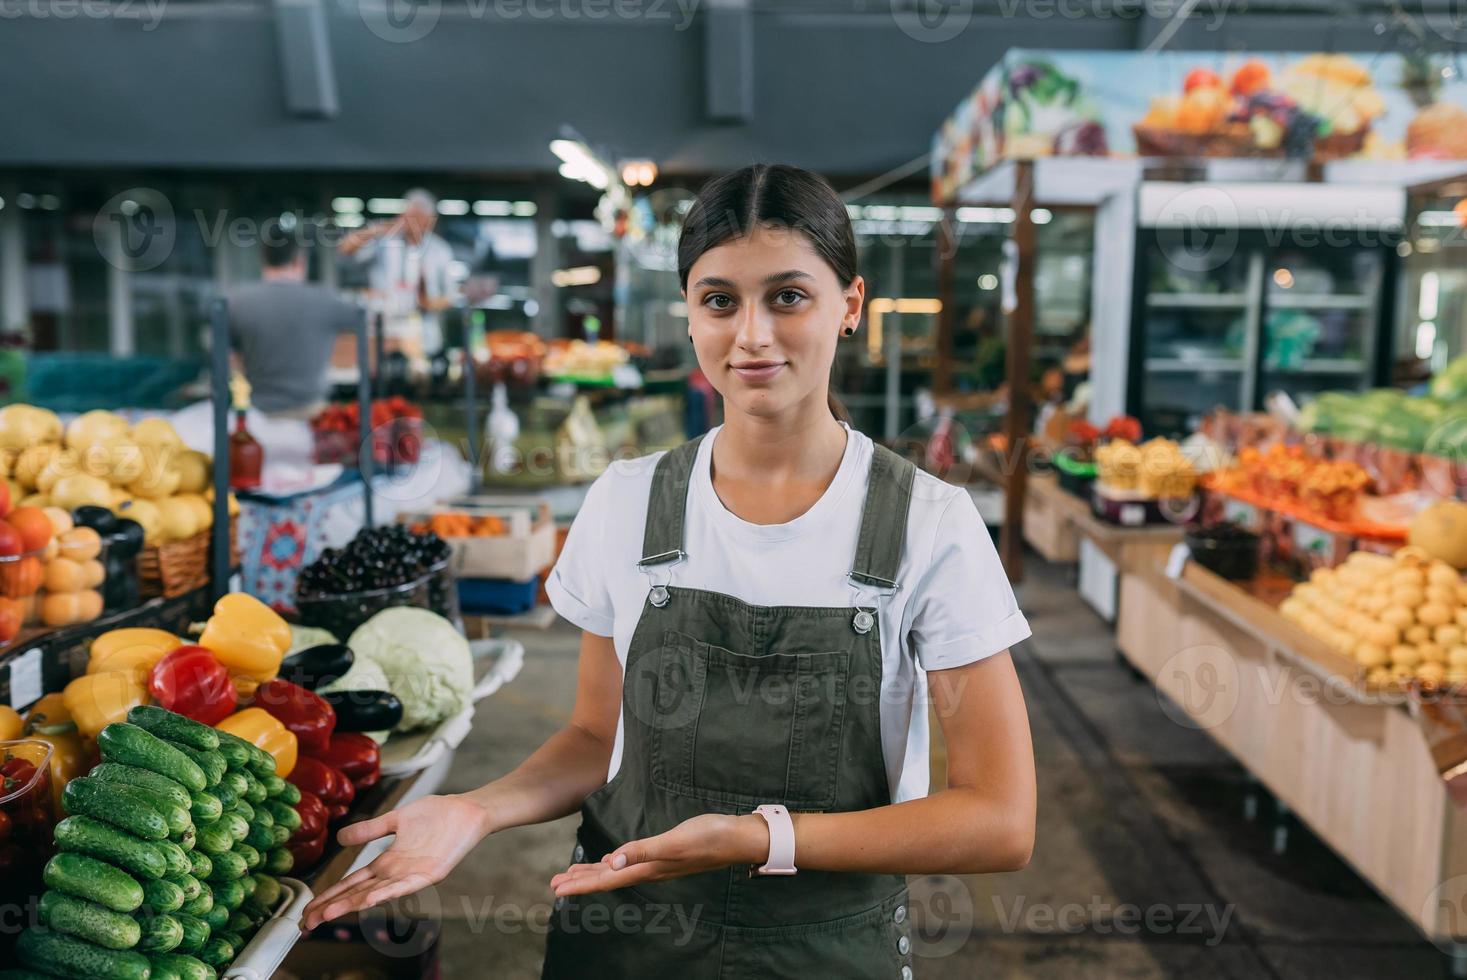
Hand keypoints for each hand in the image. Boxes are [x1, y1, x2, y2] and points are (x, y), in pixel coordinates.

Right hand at [300, 794, 492, 928]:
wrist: (467, 810)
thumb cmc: (437, 814)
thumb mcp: (395, 820)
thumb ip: (370, 830)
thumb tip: (340, 838)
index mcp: (387, 862)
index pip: (352, 883)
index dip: (330, 896)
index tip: (307, 910)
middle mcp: (396, 873)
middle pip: (357, 894)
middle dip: (331, 908)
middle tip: (306, 924)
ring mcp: (412, 875)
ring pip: (376, 894)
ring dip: (351, 905)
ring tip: (326, 915)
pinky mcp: (430, 874)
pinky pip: (405, 887)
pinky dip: (386, 894)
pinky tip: (368, 901)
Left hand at [550, 813, 767, 897]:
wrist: (737, 837)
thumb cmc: (709, 838)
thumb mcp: (673, 842)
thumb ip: (643, 851)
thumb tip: (612, 862)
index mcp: (648, 868)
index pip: (607, 880)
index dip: (581, 884)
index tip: (557, 888)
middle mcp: (649, 869)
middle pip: (608, 879)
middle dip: (581, 881)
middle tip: (555, 884)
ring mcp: (658, 862)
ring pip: (617, 871)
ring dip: (594, 873)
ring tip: (573, 874)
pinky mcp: (665, 853)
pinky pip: (631, 862)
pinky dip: (614, 864)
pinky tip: (611, 861)